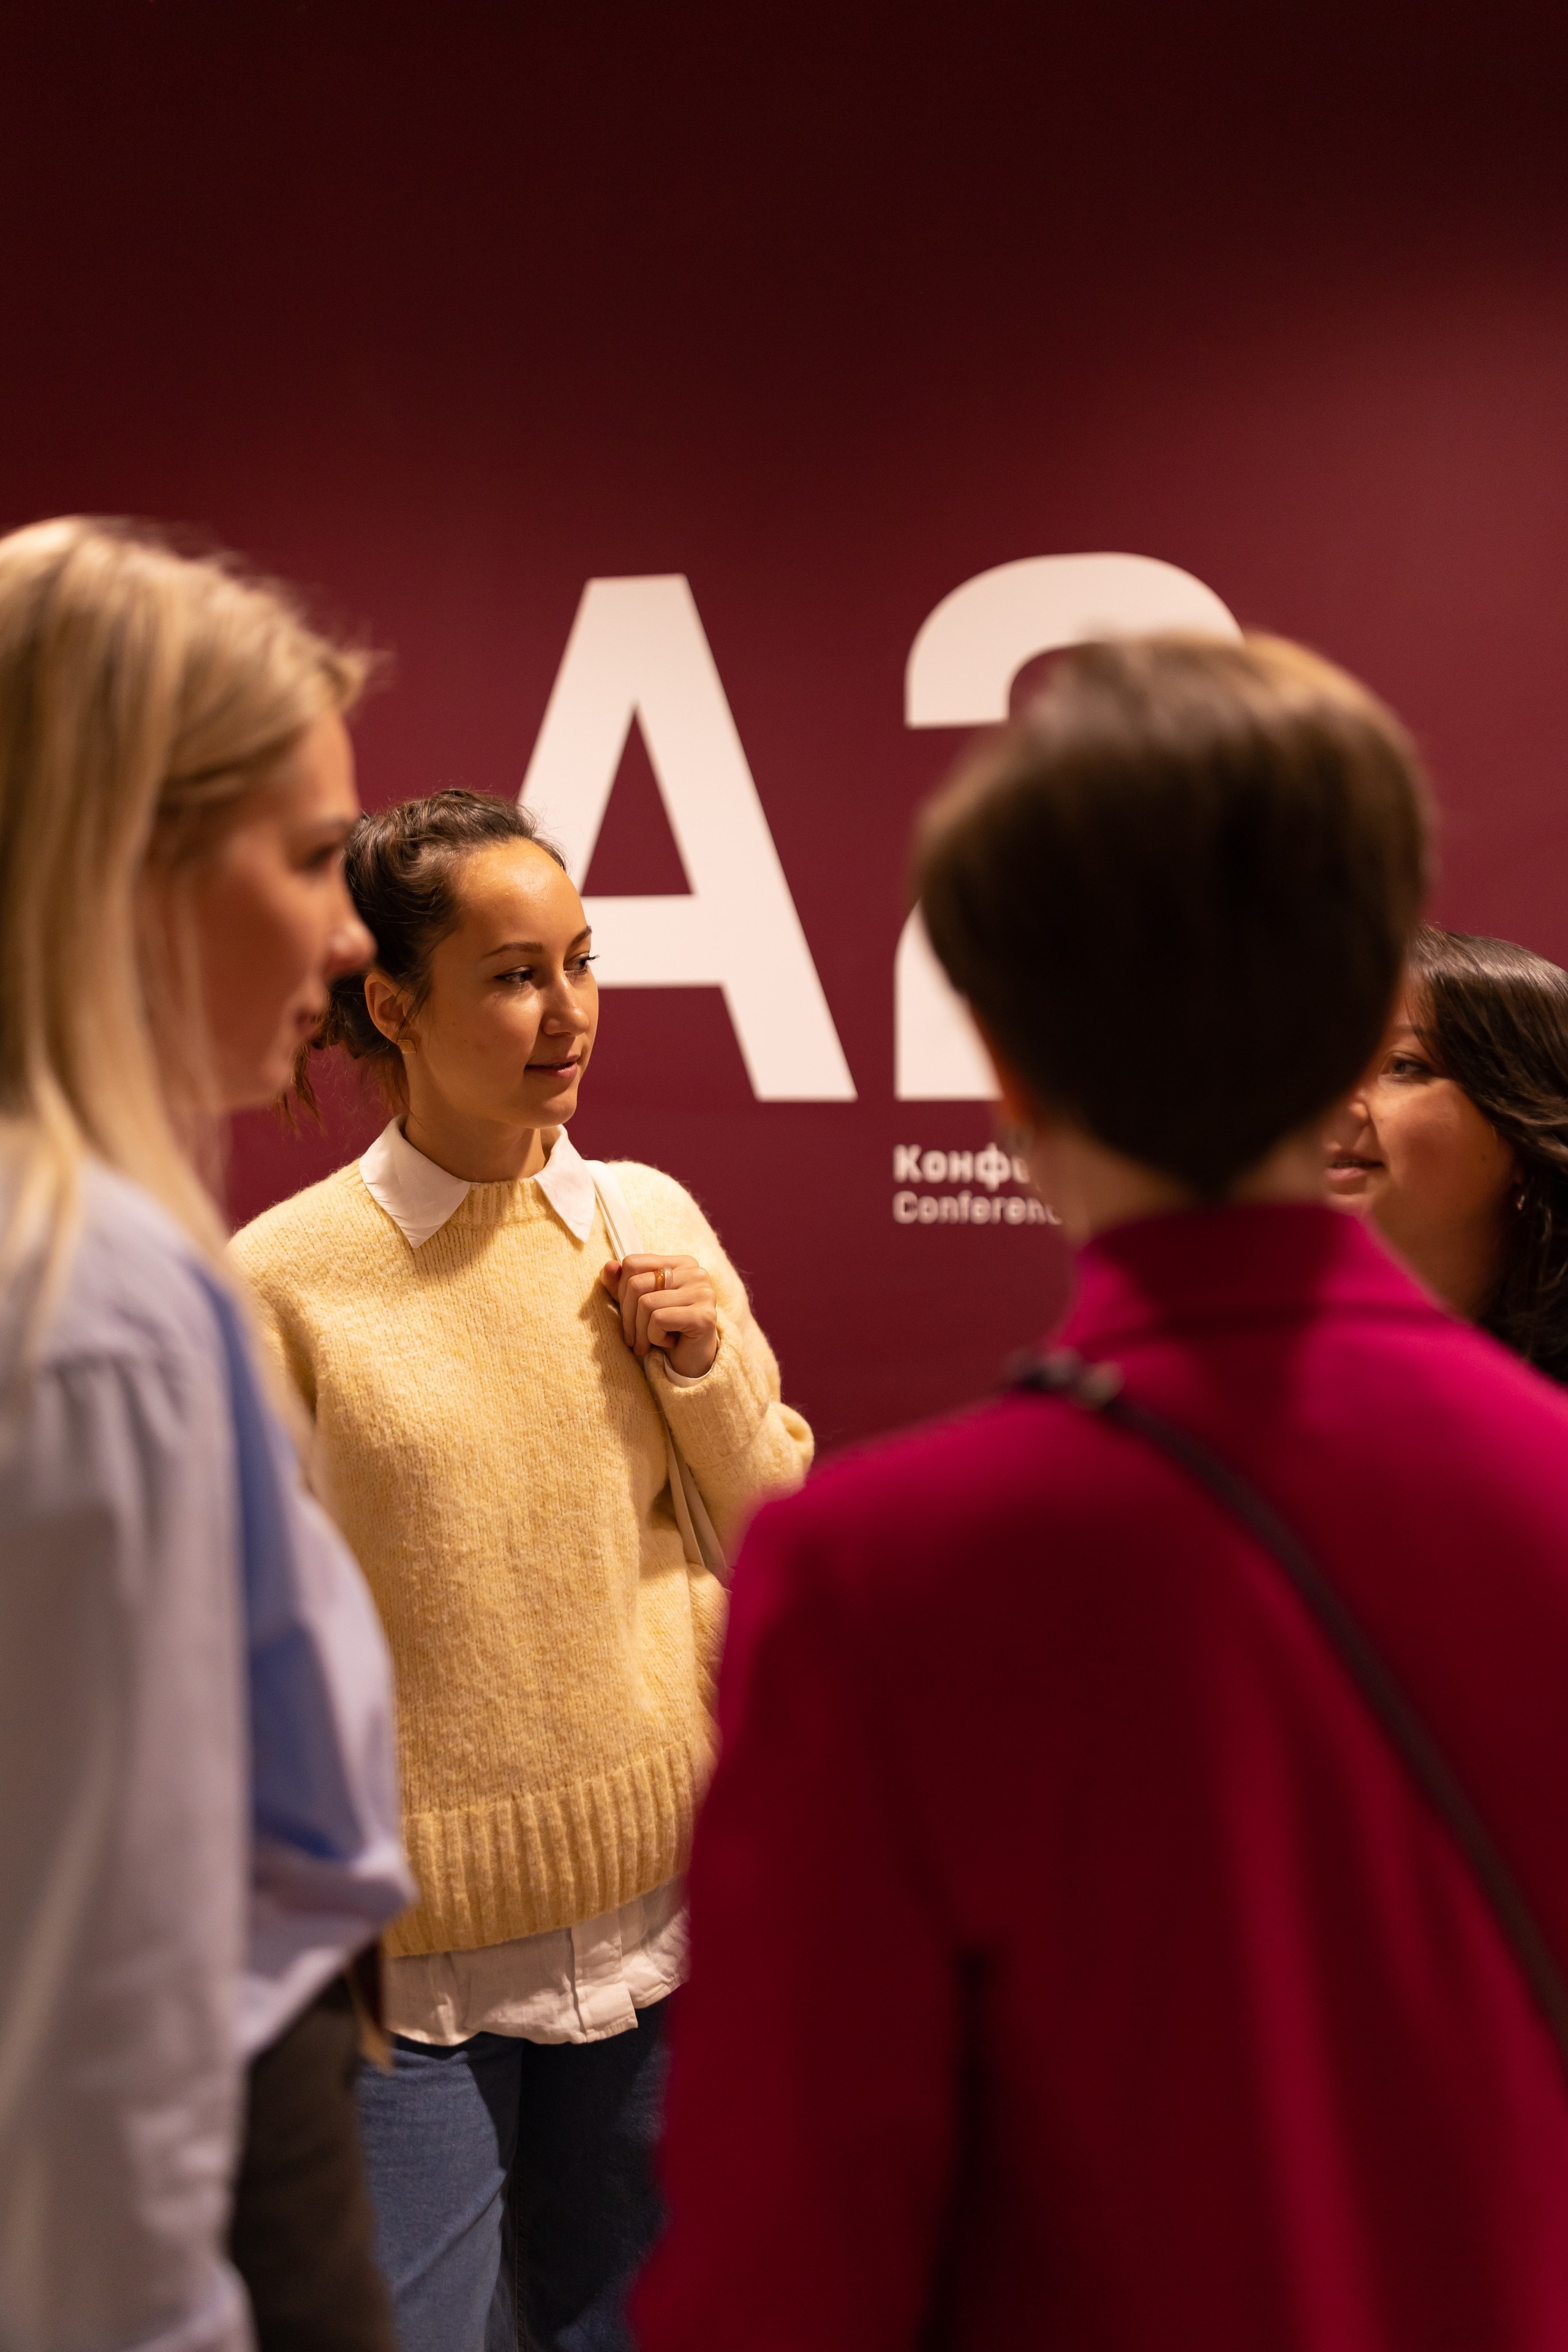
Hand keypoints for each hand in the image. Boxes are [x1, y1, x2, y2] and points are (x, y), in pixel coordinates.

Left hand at [600, 1253, 719, 1377]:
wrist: (691, 1361)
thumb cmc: (665, 1330)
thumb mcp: (636, 1305)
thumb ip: (620, 1284)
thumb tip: (609, 1266)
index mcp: (680, 1263)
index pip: (633, 1263)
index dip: (620, 1291)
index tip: (628, 1314)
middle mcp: (695, 1272)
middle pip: (636, 1284)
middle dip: (627, 1317)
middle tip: (632, 1339)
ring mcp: (703, 1292)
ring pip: (646, 1303)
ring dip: (641, 1332)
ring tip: (649, 1342)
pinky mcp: (704, 1316)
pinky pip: (659, 1320)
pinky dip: (655, 1337)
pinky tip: (668, 1342)